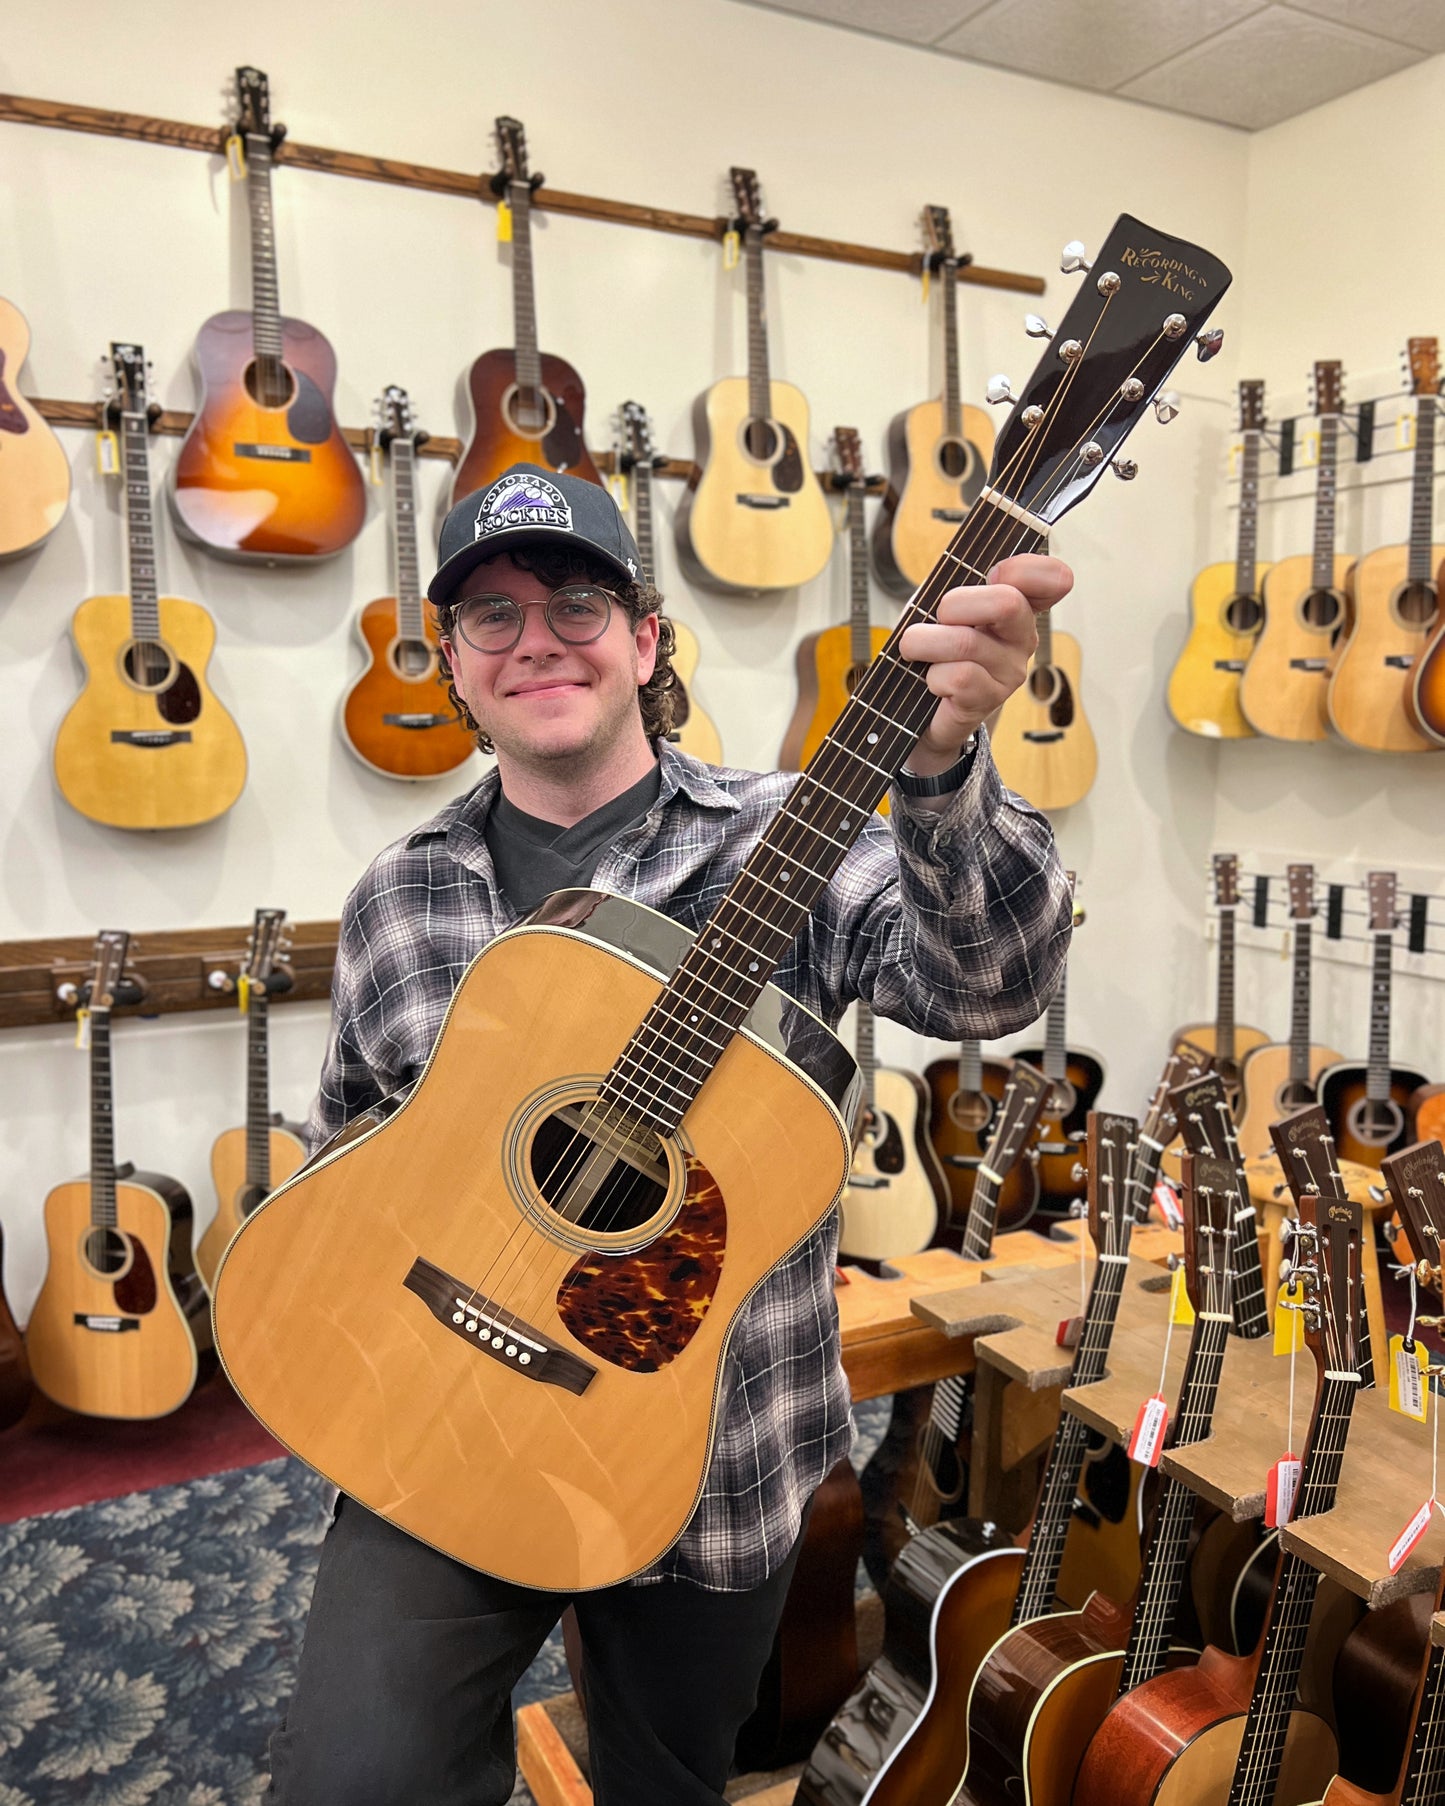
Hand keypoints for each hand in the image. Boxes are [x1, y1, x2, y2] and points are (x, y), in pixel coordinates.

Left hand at [896, 553, 1073, 772]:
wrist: (922, 710)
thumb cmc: (934, 649)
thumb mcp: (941, 609)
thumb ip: (952, 585)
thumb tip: (947, 583)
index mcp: (1017, 605)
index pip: (1052, 578)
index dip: (1023, 568)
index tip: (993, 574)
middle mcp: (1021, 637)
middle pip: (1007, 603)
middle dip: (954, 604)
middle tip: (938, 618)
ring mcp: (1010, 671)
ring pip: (967, 642)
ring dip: (925, 642)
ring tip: (916, 649)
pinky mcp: (989, 699)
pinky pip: (958, 677)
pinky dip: (932, 675)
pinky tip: (933, 681)